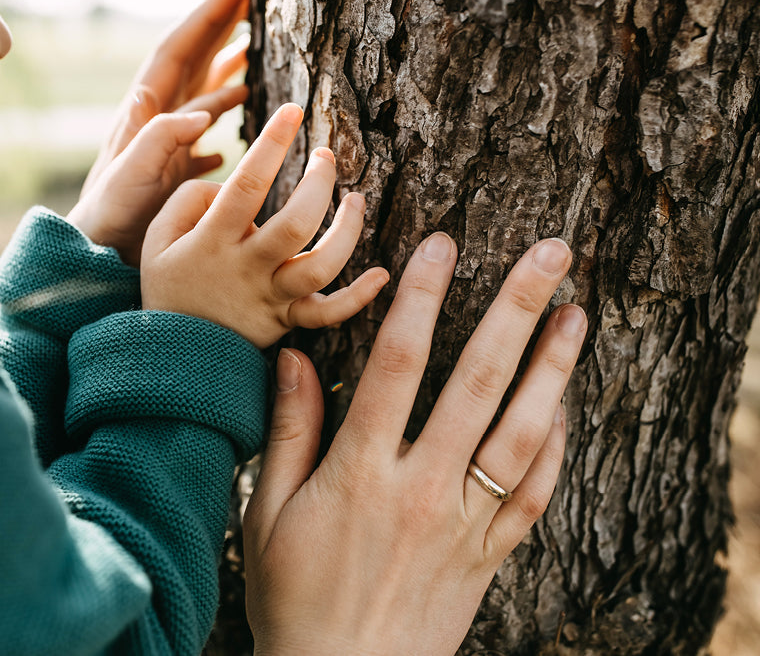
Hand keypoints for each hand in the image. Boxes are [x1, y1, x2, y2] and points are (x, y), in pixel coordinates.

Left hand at [67, 0, 250, 264]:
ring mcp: (168, 140)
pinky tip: (242, 115)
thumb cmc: (110, 217)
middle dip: (222, 18)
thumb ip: (162, 139)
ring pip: (204, 88)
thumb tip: (202, 112)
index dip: (211, 10)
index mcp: (147, 109)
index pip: (181, 45)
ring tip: (256, 42)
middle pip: (195, 54)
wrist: (96, 253)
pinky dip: (225, 115)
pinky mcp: (176, 166)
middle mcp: (158, 116)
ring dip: (228, 62)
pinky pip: (206, 130)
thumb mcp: (131, 176)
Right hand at [140, 103, 389, 348]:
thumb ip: (189, 200)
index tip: (293, 110)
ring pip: (321, 266)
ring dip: (348, 231)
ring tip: (356, 200)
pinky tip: (382, 275)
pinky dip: (359, 298)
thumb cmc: (168, 285)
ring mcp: (271, 297)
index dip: (272, 142)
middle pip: (296, 223)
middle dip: (319, 183)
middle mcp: (247, 268)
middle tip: (326, 156)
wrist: (170, 354)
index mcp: (213, 240)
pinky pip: (327, 314)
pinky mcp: (287, 321)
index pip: (248, 184)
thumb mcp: (157, 237)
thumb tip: (229, 186)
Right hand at [244, 235, 586, 654]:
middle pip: (478, 381)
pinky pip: (535, 492)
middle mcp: (422, 487)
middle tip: (550, 255)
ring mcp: (464, 521)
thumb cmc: (294, 598)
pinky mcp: (490, 553)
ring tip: (576, 313)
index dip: (421, 297)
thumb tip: (295, 359)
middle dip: (516, 309)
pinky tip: (567, 404)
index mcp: (361, 471)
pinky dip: (557, 445)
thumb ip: (287, 432)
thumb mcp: (268, 513)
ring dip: (553, 368)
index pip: (397, 363)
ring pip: (522, 431)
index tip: (441, 246)